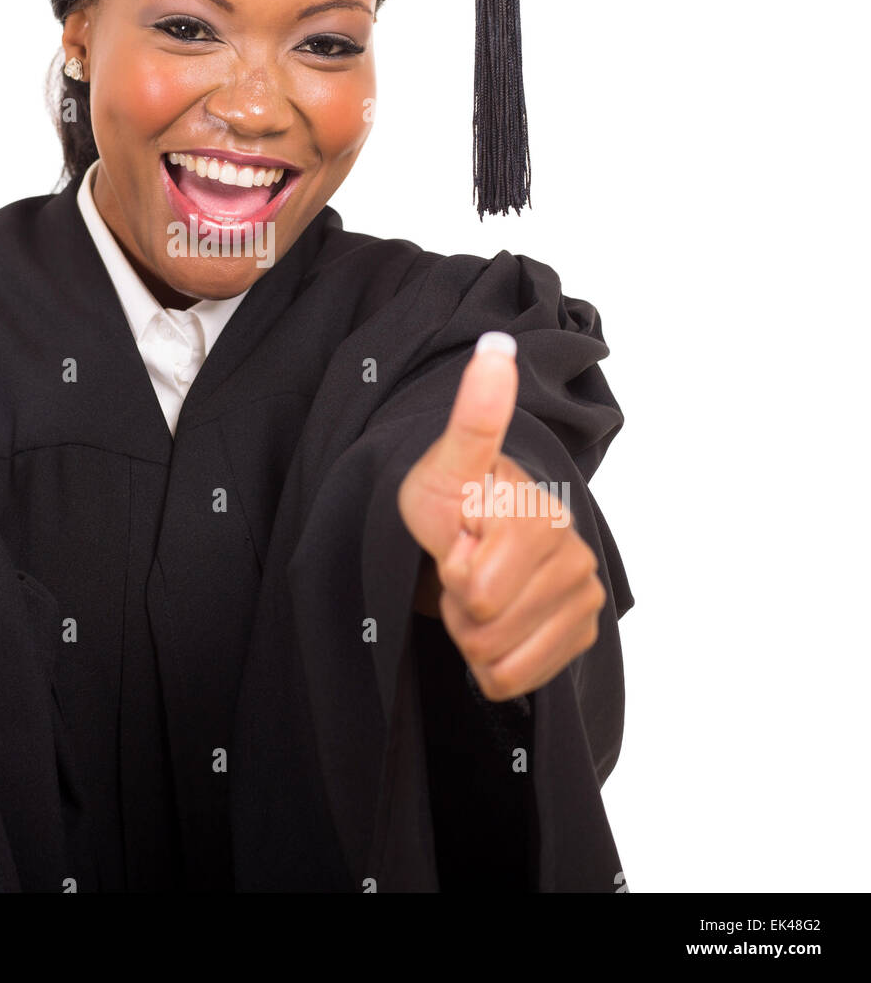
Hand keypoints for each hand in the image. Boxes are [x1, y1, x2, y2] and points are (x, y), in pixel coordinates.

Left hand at [398, 332, 605, 700]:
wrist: (462, 532)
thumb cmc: (448, 498)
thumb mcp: (444, 464)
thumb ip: (474, 417)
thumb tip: (496, 347)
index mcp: (540, 513)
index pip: (476, 585)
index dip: (451, 567)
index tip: (458, 535)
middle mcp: (572, 550)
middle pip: (486, 625)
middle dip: (458, 599)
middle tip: (462, 561)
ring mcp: (582, 592)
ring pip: (498, 657)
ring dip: (472, 631)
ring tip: (475, 586)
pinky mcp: (581, 631)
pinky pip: (516, 680)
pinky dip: (492, 662)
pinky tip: (495, 620)